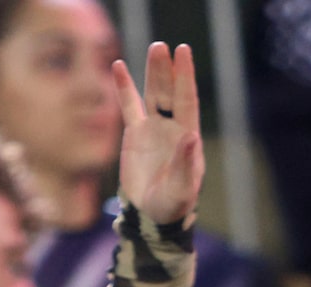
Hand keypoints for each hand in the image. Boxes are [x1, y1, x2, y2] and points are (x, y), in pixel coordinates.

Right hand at [113, 43, 205, 228]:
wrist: (152, 215)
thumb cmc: (172, 205)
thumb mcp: (181, 189)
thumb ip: (185, 163)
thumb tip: (192, 136)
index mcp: (188, 138)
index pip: (187, 101)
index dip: (185, 77)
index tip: (183, 52)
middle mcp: (173, 128)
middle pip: (170, 93)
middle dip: (167, 70)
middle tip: (163, 47)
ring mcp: (154, 128)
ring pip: (153, 94)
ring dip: (153, 73)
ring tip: (154, 48)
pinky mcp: (135, 134)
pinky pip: (129, 106)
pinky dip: (124, 88)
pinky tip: (118, 67)